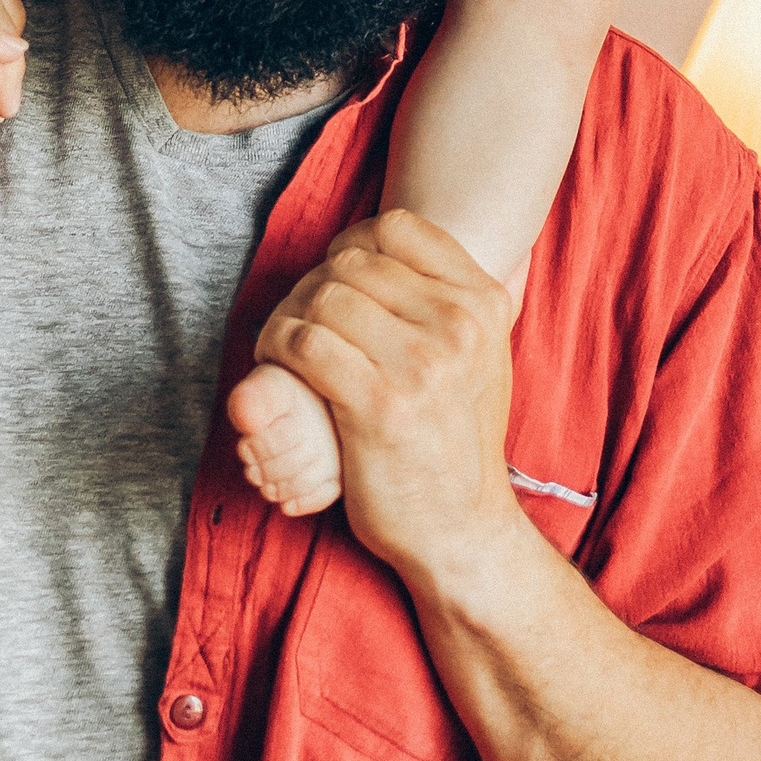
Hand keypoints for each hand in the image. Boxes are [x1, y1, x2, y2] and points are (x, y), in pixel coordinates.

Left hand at [251, 207, 519, 593]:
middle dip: (309, 287)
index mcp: (485, 303)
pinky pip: (303, 342)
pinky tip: (277, 367)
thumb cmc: (454, 443)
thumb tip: (391, 244)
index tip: (336, 282)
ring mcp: (422, 364)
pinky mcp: (379, 405)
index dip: (350, 246)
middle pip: (349, 262)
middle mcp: (460, 326)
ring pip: (321, 298)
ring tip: (284, 348)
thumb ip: (454, 302)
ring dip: (286, 318)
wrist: (461, 532)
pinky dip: (275, 347)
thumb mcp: (481, 359)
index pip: (396, 228)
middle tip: (299, 325)